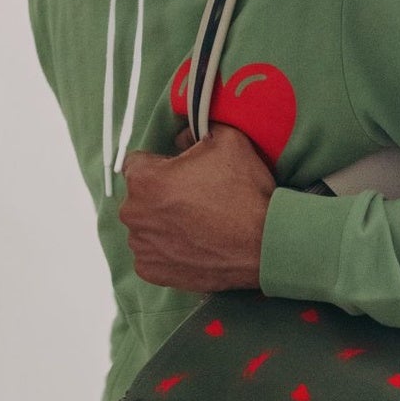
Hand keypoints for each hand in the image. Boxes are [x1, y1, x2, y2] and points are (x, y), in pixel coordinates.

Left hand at [118, 124, 274, 290]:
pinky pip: (152, 254)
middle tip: (195, 199)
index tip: (182, 173)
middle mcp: (134, 214)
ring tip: (197, 224)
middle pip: (140, 196)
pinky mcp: (152, 271)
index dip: (162, 164)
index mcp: (143, 179)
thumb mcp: (227, 140)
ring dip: (163, 223)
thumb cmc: (244, 193)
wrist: (265, 244)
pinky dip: (167, 250)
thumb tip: (182, 138)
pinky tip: (193, 244)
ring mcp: (141, 246)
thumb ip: (197, 129)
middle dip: (161, 194)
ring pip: (146, 226)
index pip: (137, 162)